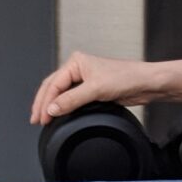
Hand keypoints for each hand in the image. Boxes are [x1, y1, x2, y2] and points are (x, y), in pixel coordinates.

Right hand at [33, 52, 159, 125]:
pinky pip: (72, 100)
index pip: (53, 84)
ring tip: (43, 119)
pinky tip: (59, 116)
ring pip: (61, 94)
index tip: (42, 117)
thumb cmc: (127, 77)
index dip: (45, 102)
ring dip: (51, 106)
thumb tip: (52, 108)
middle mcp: (79, 69)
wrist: (145, 84)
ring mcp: (85, 80)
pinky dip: (63, 108)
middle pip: (53, 87)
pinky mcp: (92, 91)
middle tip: (36, 120)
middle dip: (43, 104)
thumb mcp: (95, 89)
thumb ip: (72, 99)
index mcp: (76, 62)